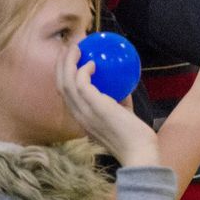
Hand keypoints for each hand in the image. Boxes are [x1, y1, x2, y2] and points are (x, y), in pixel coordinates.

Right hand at [56, 48, 159, 166]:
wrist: (139, 151)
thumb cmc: (133, 136)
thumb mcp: (122, 114)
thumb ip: (119, 101)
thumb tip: (123, 85)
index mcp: (81, 117)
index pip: (64, 95)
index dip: (64, 76)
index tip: (71, 60)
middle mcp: (78, 115)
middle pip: (60, 85)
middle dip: (61, 64)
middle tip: (70, 48)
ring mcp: (84, 111)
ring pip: (65, 82)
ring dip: (68, 62)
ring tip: (76, 47)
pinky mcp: (94, 106)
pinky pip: (81, 83)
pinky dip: (83, 70)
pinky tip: (92, 63)